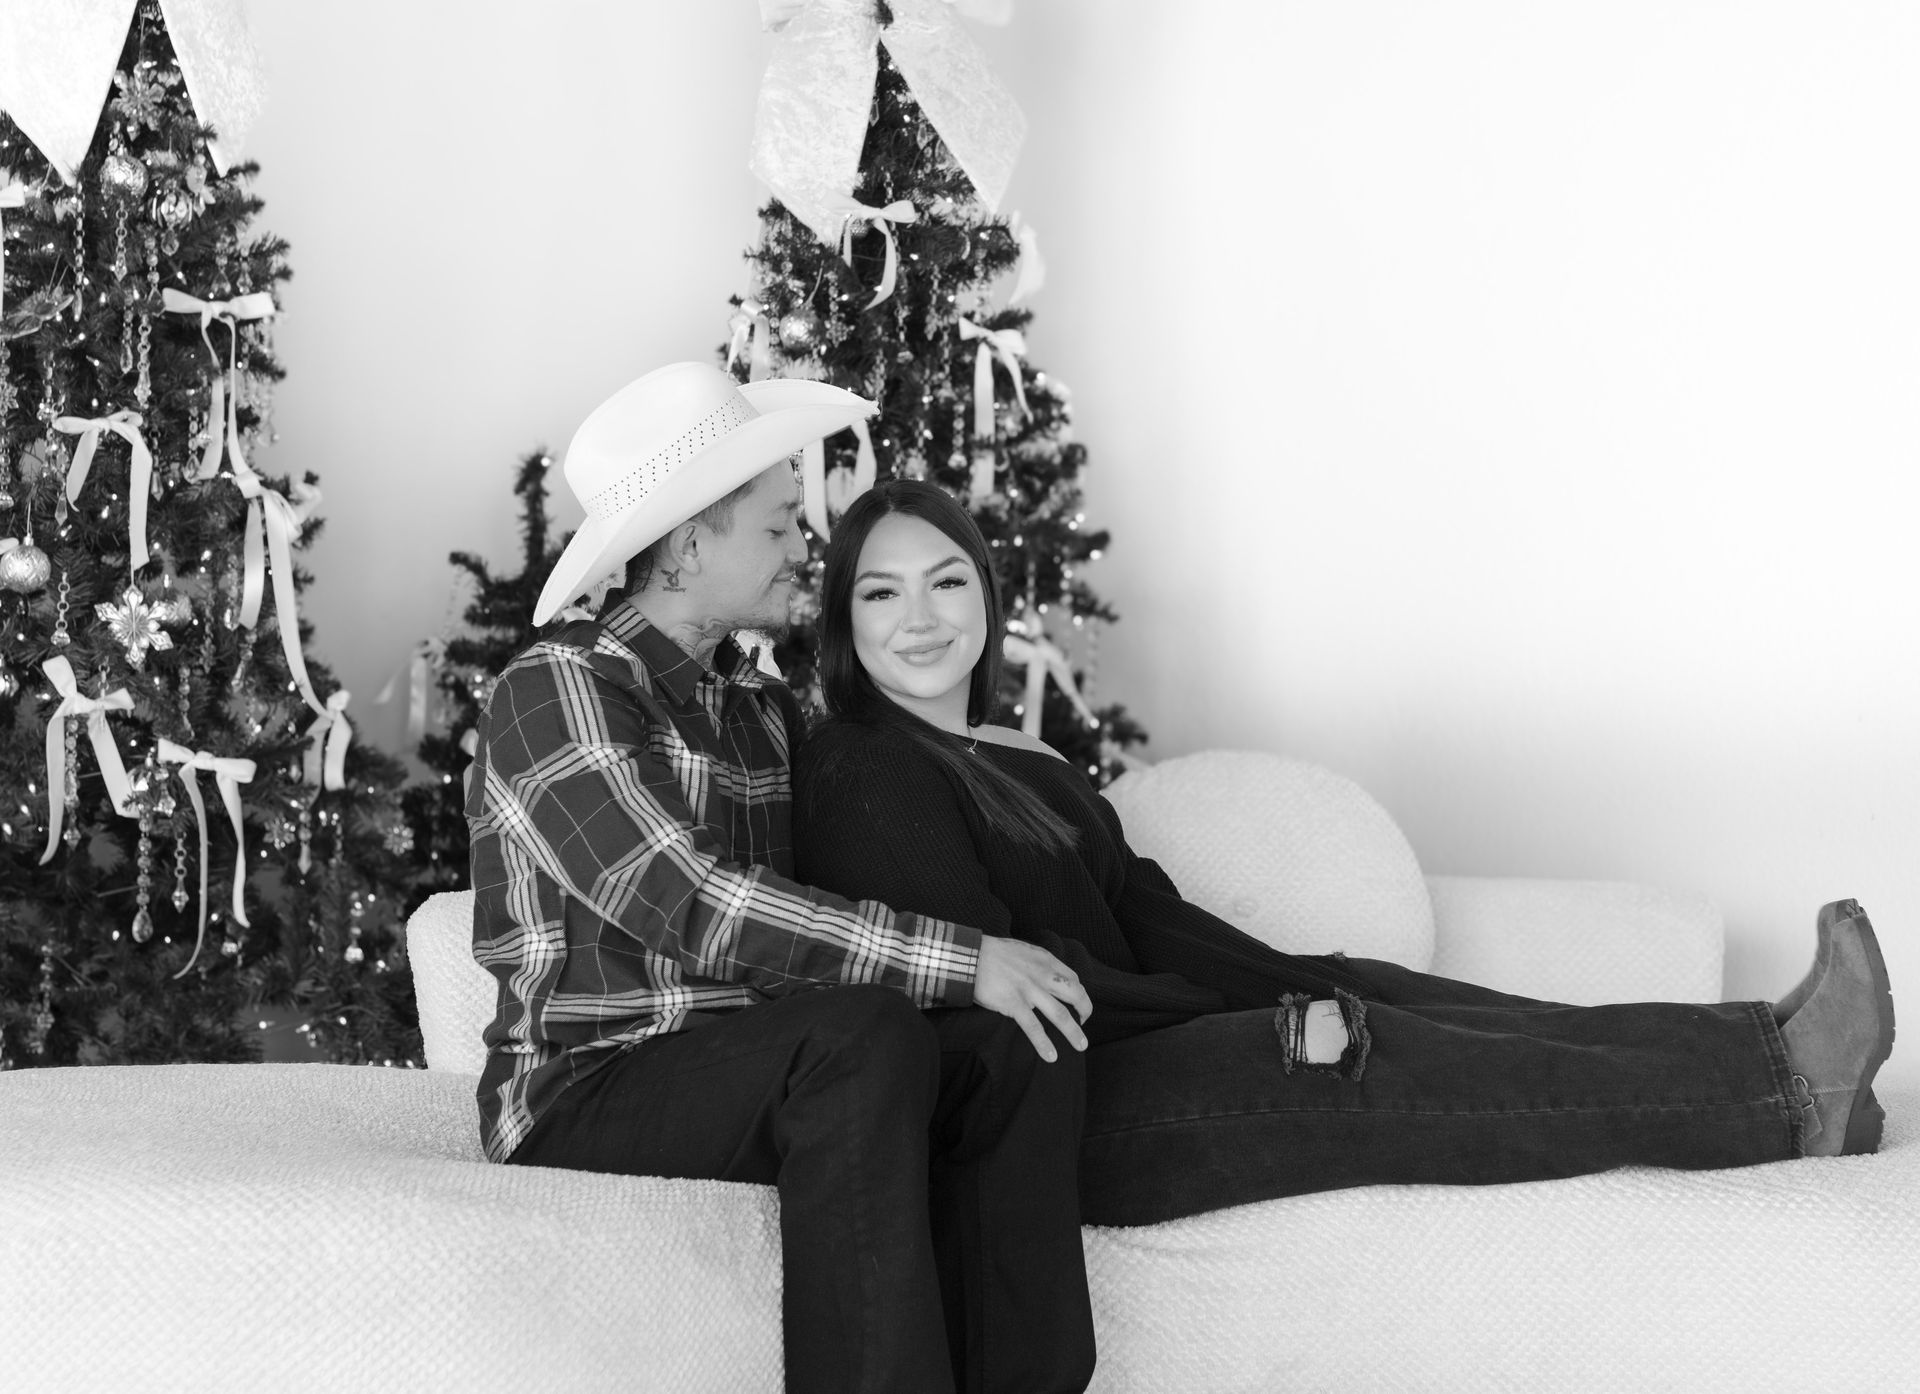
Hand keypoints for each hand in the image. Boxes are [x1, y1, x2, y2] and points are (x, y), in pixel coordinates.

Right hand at [972, 936, 1092, 1062]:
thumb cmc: (992, 953)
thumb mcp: (1022, 950)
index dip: (1078, 992)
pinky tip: (1051, 1056)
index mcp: (1045, 960)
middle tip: (1085, 1022)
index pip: (1072, 977)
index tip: (1077, 1003)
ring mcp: (1029, 990)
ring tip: (1081, 1046)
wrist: (969, 956)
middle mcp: (1042, 974)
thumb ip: (1037, 964)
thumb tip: (1044, 979)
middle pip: (1074, 994)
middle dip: (1085, 1010)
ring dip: (1073, 1032)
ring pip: (1060, 1014)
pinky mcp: (1013, 1003)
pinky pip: (1033, 1027)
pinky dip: (1044, 1044)